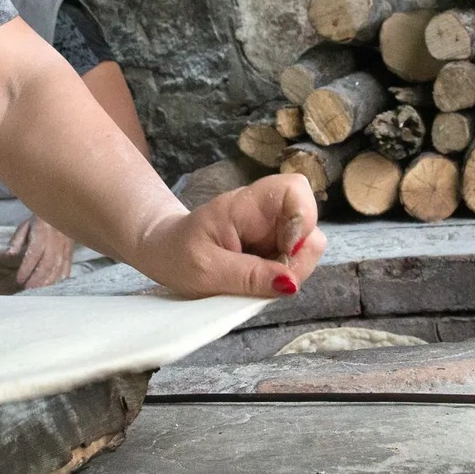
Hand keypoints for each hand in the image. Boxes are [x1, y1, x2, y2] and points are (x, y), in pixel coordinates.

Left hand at [9, 216, 74, 288]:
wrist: (61, 210)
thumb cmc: (40, 219)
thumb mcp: (25, 225)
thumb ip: (17, 240)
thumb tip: (8, 254)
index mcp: (42, 233)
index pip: (33, 254)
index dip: (26, 268)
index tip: (19, 279)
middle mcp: (54, 241)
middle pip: (47, 264)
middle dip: (37, 279)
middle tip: (28, 289)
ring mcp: (64, 246)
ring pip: (58, 267)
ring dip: (48, 281)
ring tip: (39, 291)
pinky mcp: (71, 250)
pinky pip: (68, 266)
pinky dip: (61, 278)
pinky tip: (55, 286)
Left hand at [130, 174, 325, 299]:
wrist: (164, 252)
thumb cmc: (177, 254)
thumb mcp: (206, 271)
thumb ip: (248, 276)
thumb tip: (291, 284)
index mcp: (246, 205)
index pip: (294, 189)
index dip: (302, 219)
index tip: (283, 252)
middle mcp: (266, 211)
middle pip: (310, 224)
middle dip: (298, 258)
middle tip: (268, 279)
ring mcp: (273, 228)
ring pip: (307, 246)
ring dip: (291, 270)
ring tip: (256, 280)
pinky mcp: (275, 245)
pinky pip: (295, 260)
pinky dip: (283, 275)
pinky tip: (258, 279)